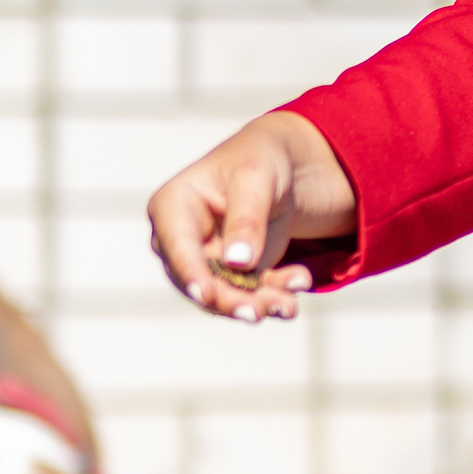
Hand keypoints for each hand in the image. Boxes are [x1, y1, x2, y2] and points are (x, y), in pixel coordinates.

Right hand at [146, 113, 356, 324]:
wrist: (287, 165)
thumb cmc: (262, 159)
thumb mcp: (257, 178)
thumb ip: (246, 219)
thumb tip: (237, 262)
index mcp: (172, 207)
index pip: (175, 247)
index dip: (189, 273)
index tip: (204, 295)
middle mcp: (182, 239)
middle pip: (197, 281)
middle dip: (228, 300)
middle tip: (256, 313)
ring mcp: (208, 260)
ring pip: (226, 295)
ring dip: (258, 303)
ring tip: (288, 306)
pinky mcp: (236, 273)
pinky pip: (252, 293)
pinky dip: (276, 295)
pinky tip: (300, 284)